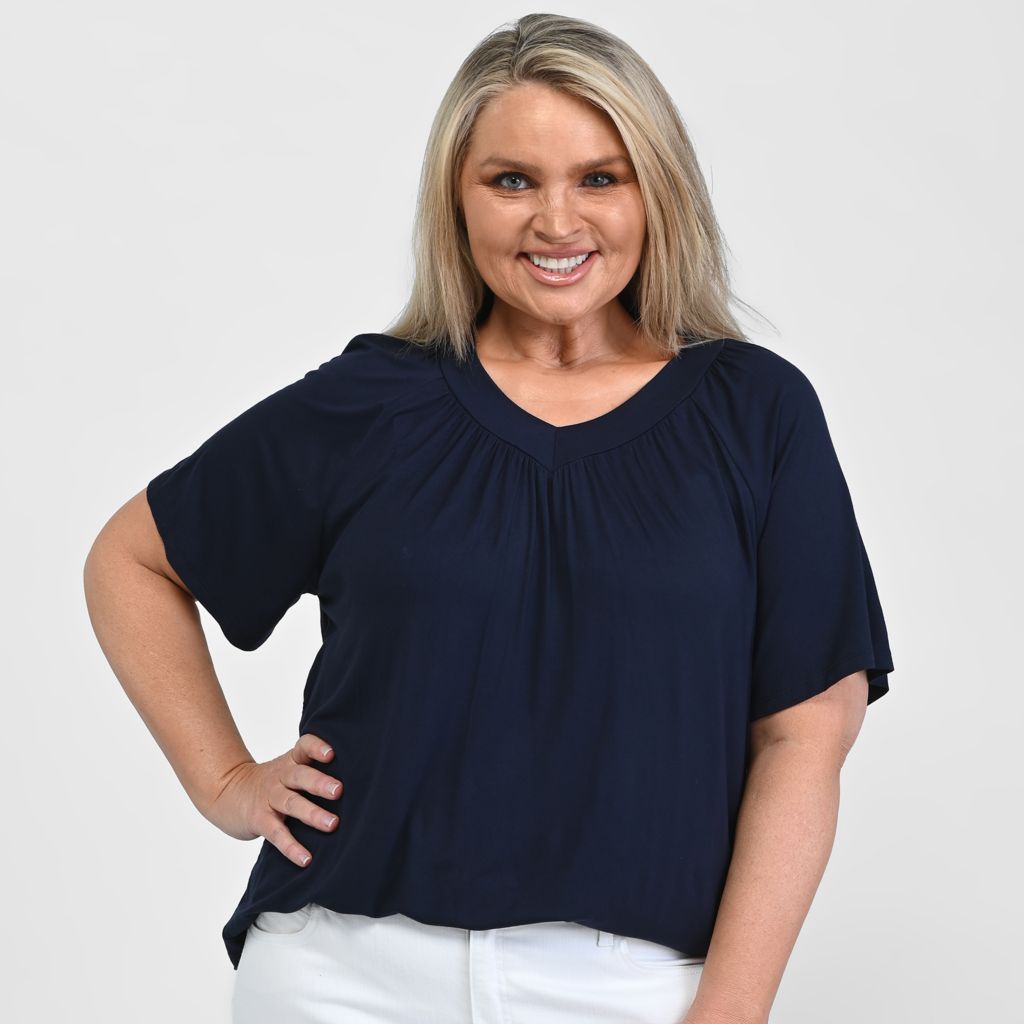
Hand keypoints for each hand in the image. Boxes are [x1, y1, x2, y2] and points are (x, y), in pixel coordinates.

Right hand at [202, 733, 342, 867]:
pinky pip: (276, 833)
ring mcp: (269, 798)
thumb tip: (360, 780)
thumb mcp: (289, 767)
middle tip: (339, 790)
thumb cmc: (273, 781)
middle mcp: (281, 777)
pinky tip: (306, 859)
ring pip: (291, 803)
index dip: (316, 747)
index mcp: (291, 761)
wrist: (228, 792)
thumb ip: (314, 769)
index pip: (303, 746)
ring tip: (332, 824)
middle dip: (319, 782)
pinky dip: (291, 847)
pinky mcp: (259, 820)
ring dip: (312, 814)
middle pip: (299, 776)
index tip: (332, 753)